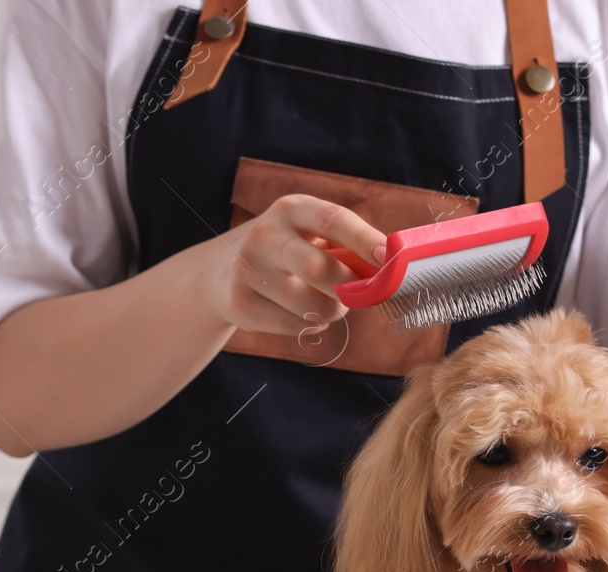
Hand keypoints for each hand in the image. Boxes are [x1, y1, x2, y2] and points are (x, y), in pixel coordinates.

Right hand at [198, 194, 385, 336]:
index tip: (389, 258)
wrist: (217, 273)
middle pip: (318, 269)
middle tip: (361, 295)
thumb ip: (344, 248)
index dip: (364, 239)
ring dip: (331, 311)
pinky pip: (293, 326)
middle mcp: (265, 235)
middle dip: (348, 289)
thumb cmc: (284, 252)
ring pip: (310, 307)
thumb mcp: (306, 234)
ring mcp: (247, 270)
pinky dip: (307, 324)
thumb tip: (389, 273)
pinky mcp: (239, 304)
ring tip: (324, 302)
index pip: (333, 220)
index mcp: (291, 209)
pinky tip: (296, 312)